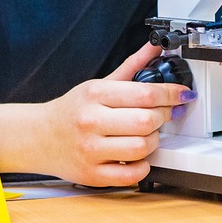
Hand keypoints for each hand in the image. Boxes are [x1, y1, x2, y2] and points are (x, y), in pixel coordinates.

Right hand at [0, 42, 191, 186]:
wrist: (39, 137)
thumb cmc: (72, 110)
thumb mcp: (99, 83)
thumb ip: (132, 65)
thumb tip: (155, 47)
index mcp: (95, 94)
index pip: (145, 93)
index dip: (171, 93)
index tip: (182, 94)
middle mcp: (91, 121)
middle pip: (147, 120)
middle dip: (163, 117)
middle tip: (162, 114)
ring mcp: (91, 150)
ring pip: (142, 147)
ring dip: (154, 141)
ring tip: (147, 135)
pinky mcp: (92, 174)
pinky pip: (131, 175)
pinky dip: (142, 166)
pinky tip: (137, 156)